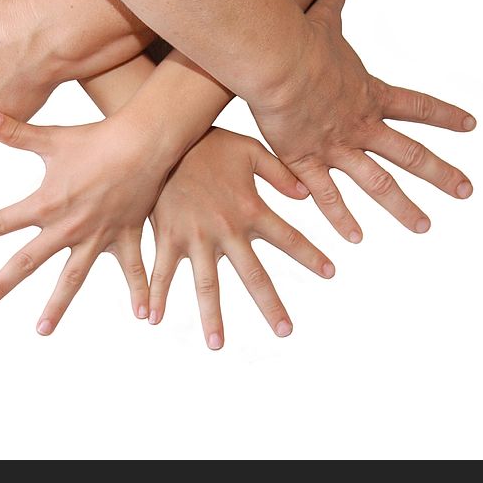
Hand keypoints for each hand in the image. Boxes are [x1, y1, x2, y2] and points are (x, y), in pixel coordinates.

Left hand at [0, 109, 171, 332]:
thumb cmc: (96, 138)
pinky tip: (145, 317)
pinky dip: (138, 292)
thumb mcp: (52, 137)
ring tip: (41, 330)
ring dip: (56, 305)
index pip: (0, 222)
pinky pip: (132, 269)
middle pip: (26, 261)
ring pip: (72, 278)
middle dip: (0, 284)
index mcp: (45, 204)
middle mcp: (67, 227)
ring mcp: (96, 236)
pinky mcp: (124, 236)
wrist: (141, 143)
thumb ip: (16, 133)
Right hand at [147, 128, 333, 349]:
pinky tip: (151, 318)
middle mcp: (227, 230)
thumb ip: (279, 173)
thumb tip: (308, 194)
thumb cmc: (209, 143)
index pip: (289, 238)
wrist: (166, 138)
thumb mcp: (250, 151)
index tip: (332, 273)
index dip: (312, 256)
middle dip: (270, 305)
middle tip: (285, 331)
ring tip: (217, 345)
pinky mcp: (168, 236)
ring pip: (207, 284)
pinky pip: (162, 271)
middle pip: (254, 275)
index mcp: (251, 210)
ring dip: (212, 316)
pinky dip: (156, 295)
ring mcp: (196, 237)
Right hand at [249, 0, 475, 241]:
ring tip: (424, 226)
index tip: (471, 125)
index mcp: (368, 94)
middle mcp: (362, 124)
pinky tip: (354, 239)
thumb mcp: (323, 20)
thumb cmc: (300, 40)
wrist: (279, 63)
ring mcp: (338, 145)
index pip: (417, 106)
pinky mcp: (306, 160)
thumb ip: (333, 1)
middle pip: (410, 153)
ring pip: (378, 181)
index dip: (444, 116)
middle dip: (440, 173)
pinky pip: (328, 194)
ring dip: (403, 206)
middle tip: (466, 191)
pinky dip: (341, 217)